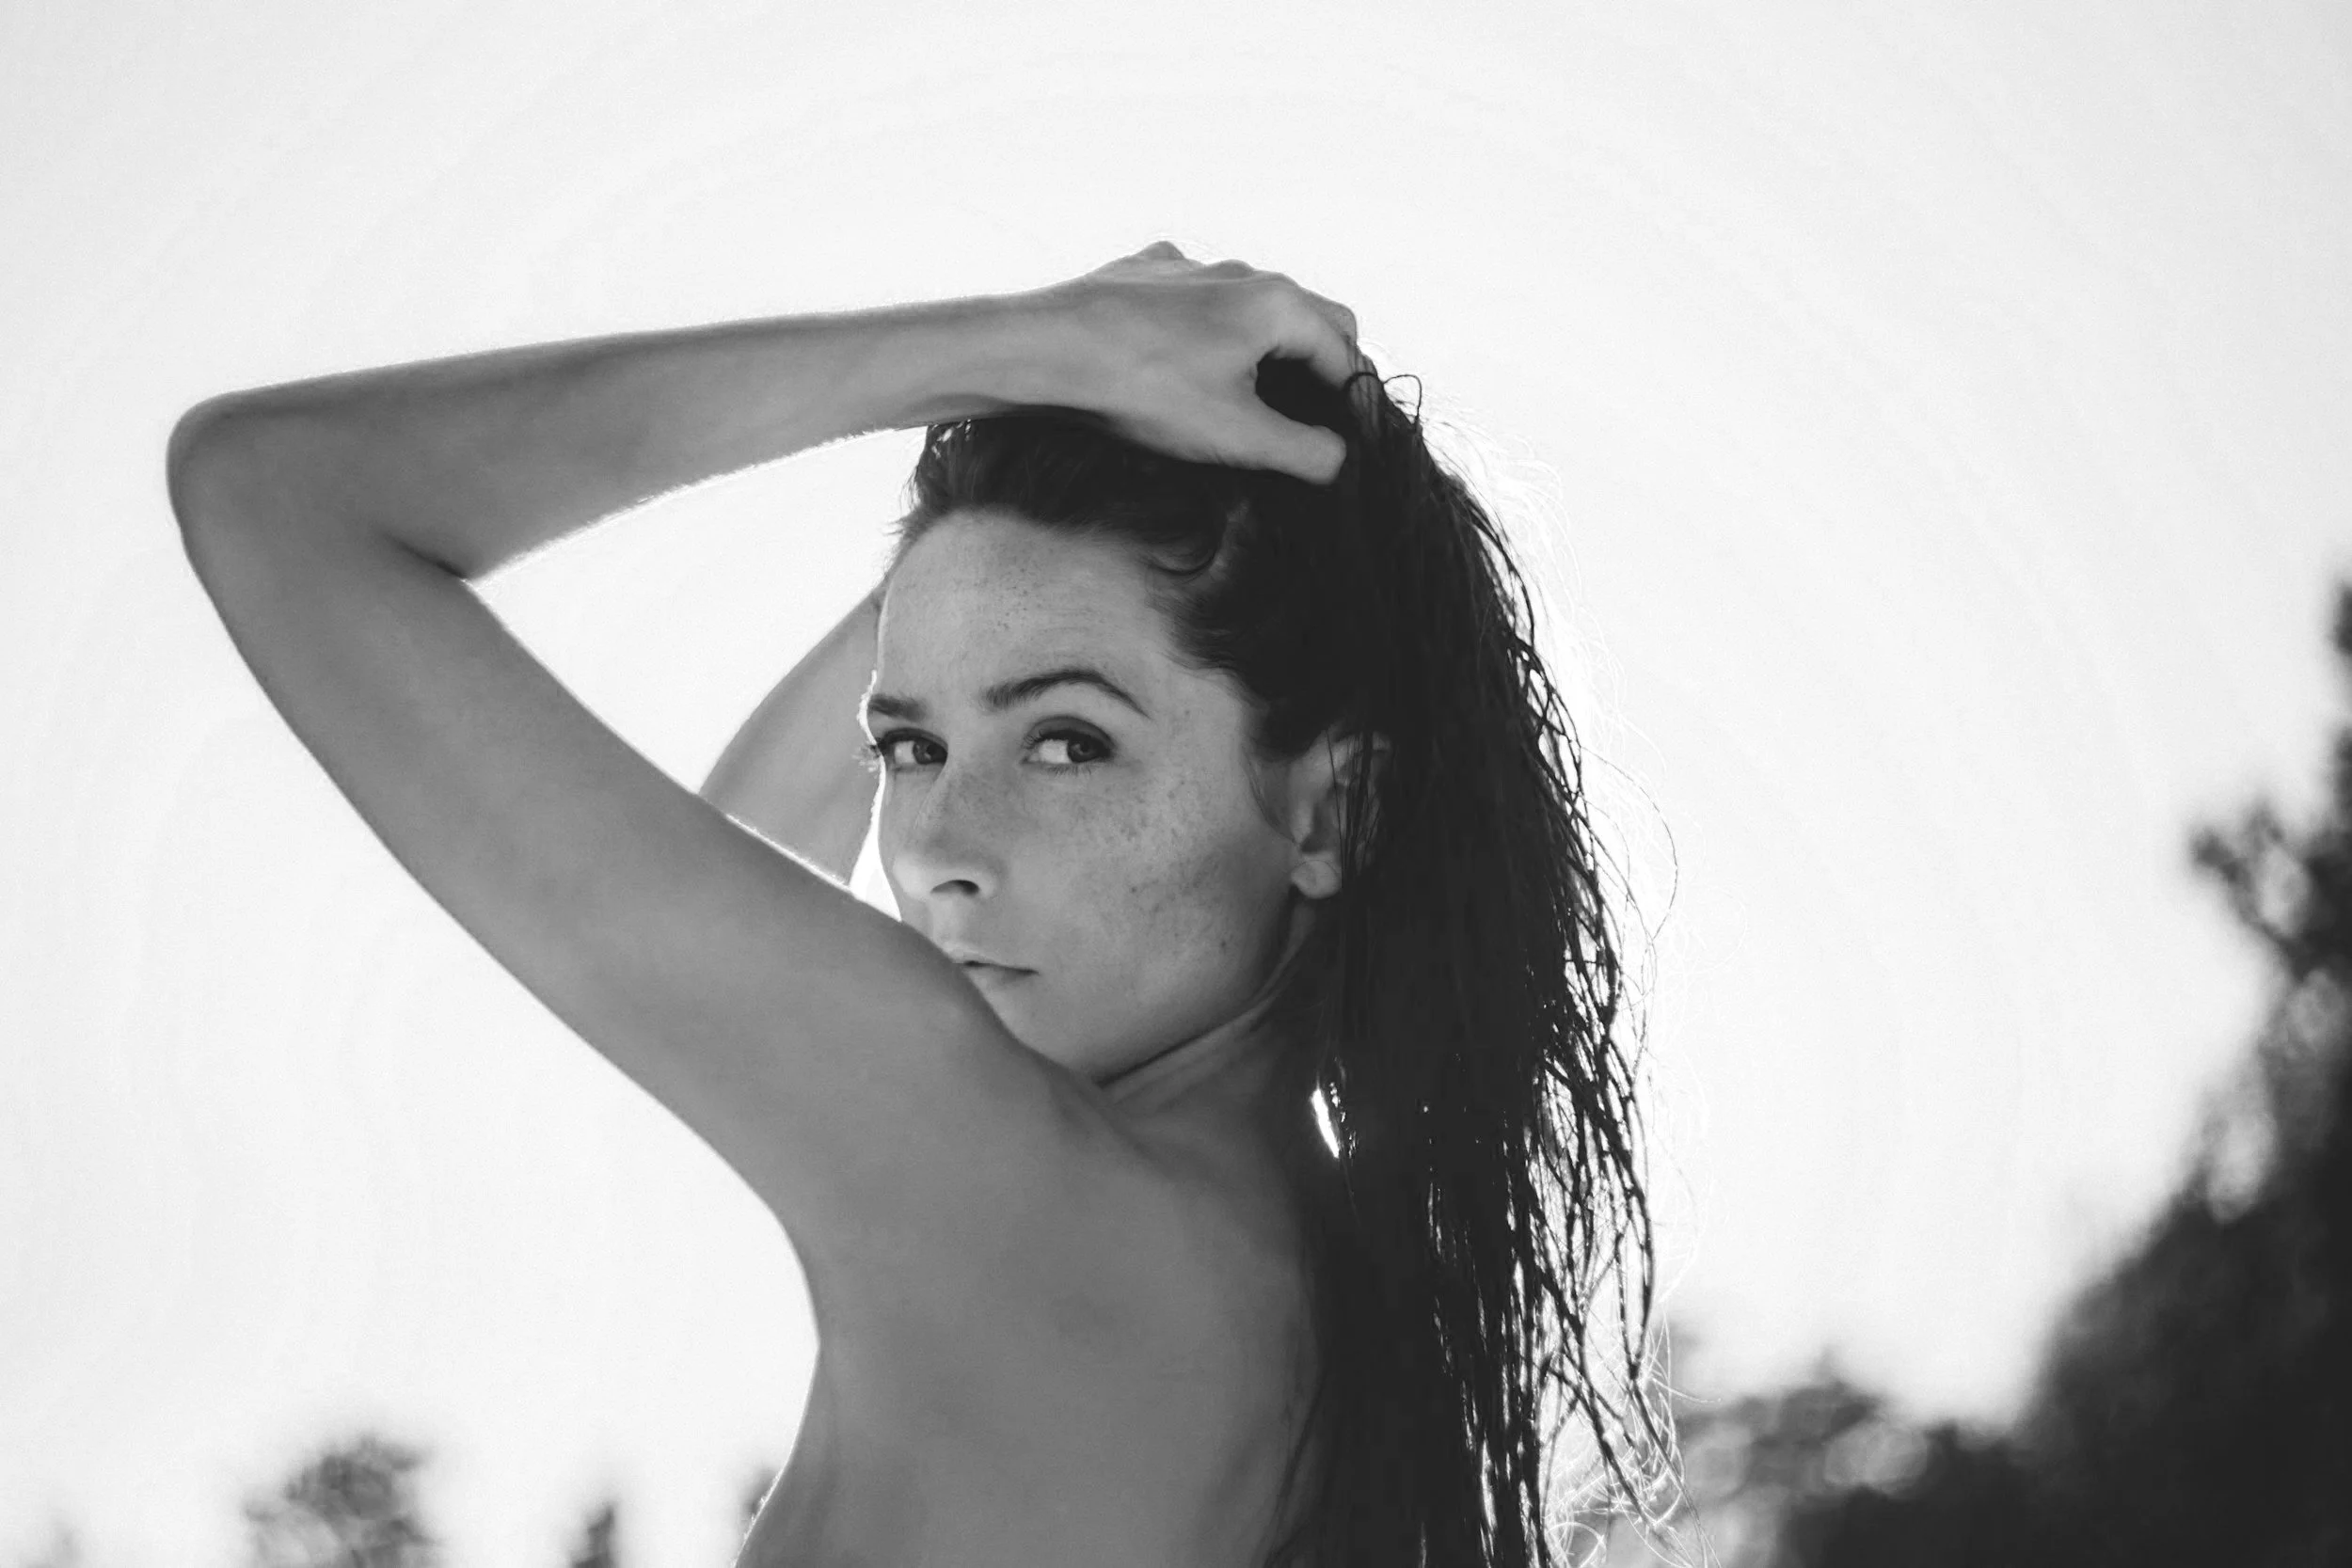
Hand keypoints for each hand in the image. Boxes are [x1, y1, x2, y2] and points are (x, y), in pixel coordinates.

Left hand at [1034, 241, 1367, 485]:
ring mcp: (1189, 267)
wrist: (1046, 349)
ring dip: (1262, 348)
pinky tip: (1184, 362)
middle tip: (1309, 419)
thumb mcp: (1238, 436)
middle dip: (1317, 368)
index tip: (1345, 441)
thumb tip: (1337, 459)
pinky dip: (1205, 327)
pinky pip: (1193, 298)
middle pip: (1307, 319)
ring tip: (1249, 397)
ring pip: (1248, 305)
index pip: (1345, 352)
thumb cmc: (1145, 389)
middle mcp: (1241, 271)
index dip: (1352, 401)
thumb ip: (1304, 451)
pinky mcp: (1144, 273)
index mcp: (1278, 303)